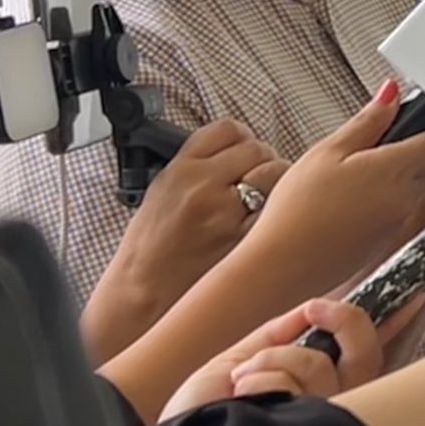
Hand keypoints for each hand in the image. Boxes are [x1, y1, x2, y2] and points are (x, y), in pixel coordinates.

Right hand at [84, 119, 286, 360]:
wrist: (144, 295)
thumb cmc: (151, 249)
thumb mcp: (162, 192)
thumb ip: (196, 167)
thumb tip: (232, 152)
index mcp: (180, 169)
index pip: (226, 130)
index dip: (241, 138)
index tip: (243, 149)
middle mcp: (204, 185)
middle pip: (256, 148)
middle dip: (261, 160)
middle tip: (256, 178)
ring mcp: (227, 212)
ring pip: (275, 172)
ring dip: (277, 181)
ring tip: (265, 199)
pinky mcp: (245, 238)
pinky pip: (278, 209)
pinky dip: (280, 211)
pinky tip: (271, 221)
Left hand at [160, 299, 389, 420]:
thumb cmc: (204, 411)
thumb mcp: (243, 358)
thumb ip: (281, 336)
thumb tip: (310, 310)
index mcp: (318, 391)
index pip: (368, 356)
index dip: (397, 326)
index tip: (416, 294)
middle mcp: (332, 409)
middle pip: (365, 352)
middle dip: (344, 319)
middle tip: (317, 309)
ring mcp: (324, 421)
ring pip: (320, 363)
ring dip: (274, 359)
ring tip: (241, 384)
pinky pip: (299, 378)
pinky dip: (264, 375)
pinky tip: (243, 398)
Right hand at [236, 80, 424, 301]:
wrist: (282, 267)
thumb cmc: (299, 212)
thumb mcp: (328, 151)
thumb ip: (368, 120)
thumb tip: (391, 95)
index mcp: (398, 170)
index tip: (417, 114)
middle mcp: (407, 198)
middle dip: (409, 146)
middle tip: (368, 145)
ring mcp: (399, 222)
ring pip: (413, 184)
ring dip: (394, 173)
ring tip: (350, 174)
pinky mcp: (386, 240)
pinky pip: (397, 208)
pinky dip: (382, 198)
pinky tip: (348, 200)